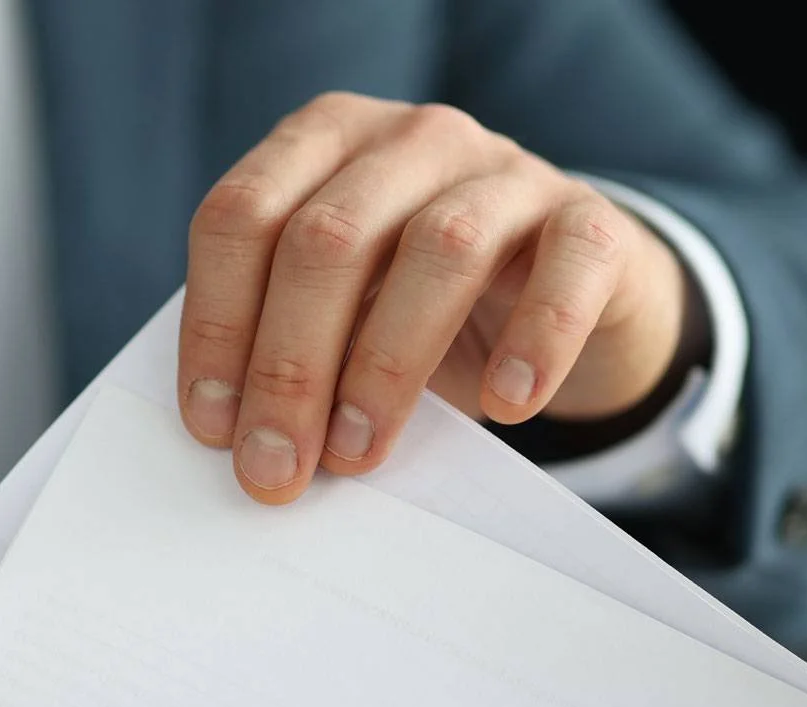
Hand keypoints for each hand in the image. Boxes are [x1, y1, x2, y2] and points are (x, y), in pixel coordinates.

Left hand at [177, 92, 690, 502]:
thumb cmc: (414, 311)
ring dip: (386, 366)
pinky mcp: (593, 220)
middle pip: (326, 238)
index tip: (212, 428)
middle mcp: (410, 139)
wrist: (561, 300)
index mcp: (322, 143)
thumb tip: (236, 438)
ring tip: (359, 453)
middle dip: (288, 366)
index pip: (241, 217)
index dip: (216, 323)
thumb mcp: (338, 314)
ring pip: (439, 248)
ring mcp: (507, 169)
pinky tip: (506, 406)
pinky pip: (569, 266)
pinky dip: (536, 340)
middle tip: (275, 467)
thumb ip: (284, 343)